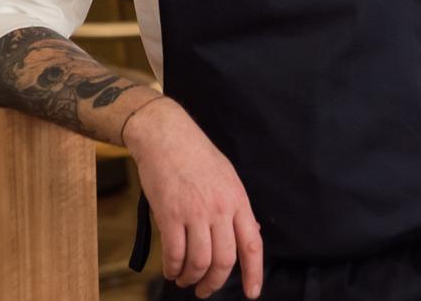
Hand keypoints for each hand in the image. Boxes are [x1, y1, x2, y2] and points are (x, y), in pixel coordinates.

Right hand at [123, 96, 262, 298]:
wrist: (166, 135)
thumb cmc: (196, 154)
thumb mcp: (226, 176)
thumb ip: (237, 206)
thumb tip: (251, 233)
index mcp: (237, 198)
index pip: (251, 244)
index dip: (254, 273)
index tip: (251, 293)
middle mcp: (219, 208)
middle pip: (224, 260)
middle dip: (214, 283)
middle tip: (204, 289)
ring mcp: (195, 212)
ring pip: (199, 262)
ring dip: (191, 277)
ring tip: (184, 278)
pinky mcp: (170, 214)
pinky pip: (174, 254)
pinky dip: (172, 268)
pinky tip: (170, 269)